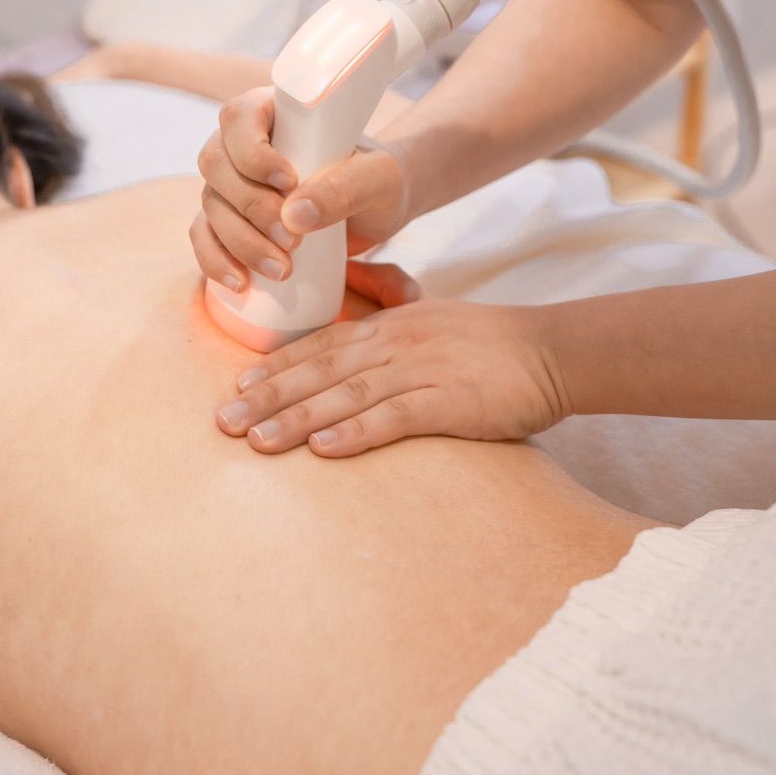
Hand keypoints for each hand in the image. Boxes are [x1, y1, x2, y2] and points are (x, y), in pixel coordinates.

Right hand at [191, 86, 410, 292]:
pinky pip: (204, 236)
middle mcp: (243, 145)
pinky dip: (215, 260)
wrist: (378, 209)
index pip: (239, 117)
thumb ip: (346, 189)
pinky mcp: (231, 220)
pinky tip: (240, 282)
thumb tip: (294, 216)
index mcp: (275, 113)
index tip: (289, 181)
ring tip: (282, 269)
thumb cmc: (378, 179)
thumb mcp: (379, 179)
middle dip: (250, 207)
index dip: (252, 151)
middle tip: (293, 240)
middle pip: (215, 164)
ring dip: (240, 241)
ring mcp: (232, 183)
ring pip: (211, 205)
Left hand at [215, 294, 570, 456]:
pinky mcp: (449, 401)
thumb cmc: (490, 346)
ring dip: (296, 418)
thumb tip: (351, 356)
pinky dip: (356, 432)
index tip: (238, 385)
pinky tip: (323, 448)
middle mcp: (397, 343)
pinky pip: (394, 417)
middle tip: (224, 421)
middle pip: (319, 370)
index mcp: (390, 325)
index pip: (321, 344)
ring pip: (346, 394)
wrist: (551, 351)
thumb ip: (390, 337)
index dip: (276, 365)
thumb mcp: (431, 326)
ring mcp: (421, 369)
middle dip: (268, 396)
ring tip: (257, 442)